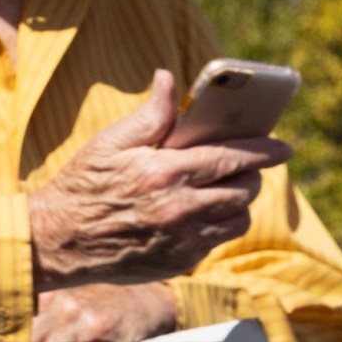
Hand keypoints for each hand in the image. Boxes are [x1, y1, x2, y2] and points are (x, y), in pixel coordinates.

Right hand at [25, 72, 285, 286]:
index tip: (284, 147)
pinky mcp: (178, 262)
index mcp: (166, 172)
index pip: (232, 158)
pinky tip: (199, 216)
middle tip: (244, 168)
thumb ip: (149, 115)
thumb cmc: (82, 186)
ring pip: (237, 220)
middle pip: (243, 191)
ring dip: (238, 204)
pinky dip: (217, 227)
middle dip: (251, 176)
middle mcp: (180, 208)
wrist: (58, 241)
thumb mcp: (108, 143)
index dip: (263, 151)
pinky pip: (216, 242)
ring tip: (224, 192)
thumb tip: (169, 79)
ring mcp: (182, 239)